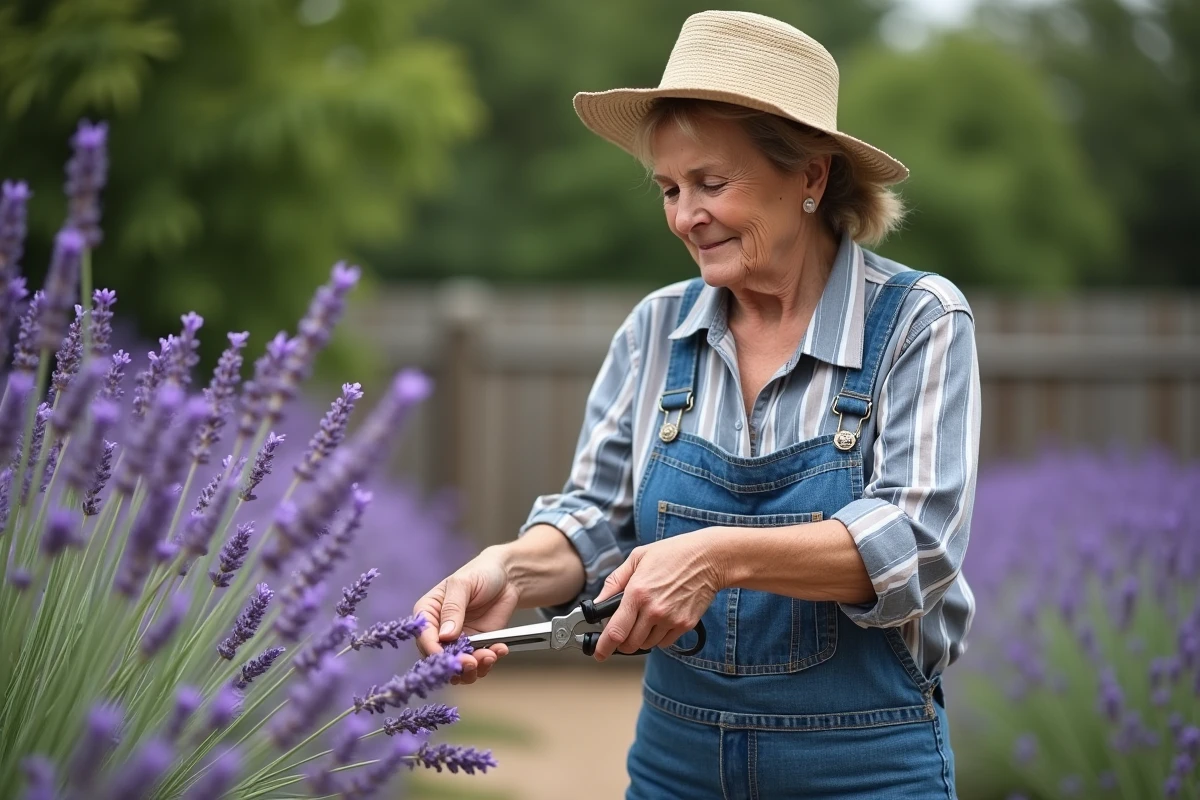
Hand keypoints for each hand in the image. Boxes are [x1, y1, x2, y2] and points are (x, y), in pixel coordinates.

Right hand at [413, 547, 517, 683]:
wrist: (508, 576)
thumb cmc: (481, 572)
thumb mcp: (463, 584)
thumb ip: (453, 608)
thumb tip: (445, 635)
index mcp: (428, 611)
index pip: (424, 636)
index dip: (433, 649)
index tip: (447, 657)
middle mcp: (440, 630)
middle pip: (440, 657)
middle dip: (456, 664)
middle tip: (471, 662)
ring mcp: (459, 640)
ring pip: (458, 666)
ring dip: (473, 668)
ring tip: (489, 656)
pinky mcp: (477, 645)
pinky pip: (479, 662)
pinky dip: (488, 662)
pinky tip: (499, 650)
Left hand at [590, 529, 726, 660]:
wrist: (708, 559)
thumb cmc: (673, 554)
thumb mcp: (637, 558)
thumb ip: (614, 581)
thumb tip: (598, 602)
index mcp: (637, 592)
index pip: (615, 631)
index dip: (604, 647)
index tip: (598, 653)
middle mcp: (653, 610)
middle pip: (630, 644)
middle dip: (622, 642)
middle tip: (623, 631)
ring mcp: (670, 620)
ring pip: (647, 645)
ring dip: (641, 638)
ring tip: (646, 618)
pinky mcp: (685, 625)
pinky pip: (665, 643)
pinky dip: (658, 637)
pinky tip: (661, 619)